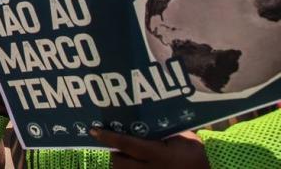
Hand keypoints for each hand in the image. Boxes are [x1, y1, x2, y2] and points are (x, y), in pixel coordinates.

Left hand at [91, 128, 208, 168]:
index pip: (127, 144)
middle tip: (107, 145)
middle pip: (119, 164)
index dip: (108, 137)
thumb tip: (136, 125)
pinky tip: (130, 164)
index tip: (92, 131)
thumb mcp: (178, 137)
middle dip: (111, 155)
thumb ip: (157, 133)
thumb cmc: (198, 151)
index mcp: (160, 154)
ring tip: (117, 157)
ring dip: (119, 165)